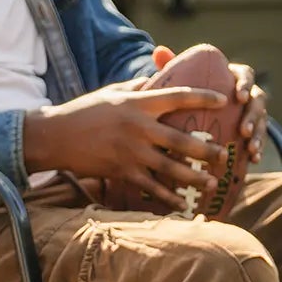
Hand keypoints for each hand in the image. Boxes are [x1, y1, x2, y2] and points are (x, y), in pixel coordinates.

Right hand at [23, 81, 232, 212]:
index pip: (178, 97)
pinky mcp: (121, 171)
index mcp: (138, 103)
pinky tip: (182, 204)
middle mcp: (138, 127)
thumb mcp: (113, 92)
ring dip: (193, 177)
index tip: (225, 100)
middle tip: (225, 155)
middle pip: (181, 140)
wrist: (56, 136)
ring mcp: (130, 152)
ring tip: (211, 183)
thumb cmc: (86, 111)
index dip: (204, 98)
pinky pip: (150, 187)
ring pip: (170, 167)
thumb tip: (162, 77)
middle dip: (206, 150)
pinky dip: (167, 198)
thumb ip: (140, 87)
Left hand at [149, 44, 267, 169]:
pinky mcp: (252, 131)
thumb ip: (173, 65)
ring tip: (250, 149)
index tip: (239, 97)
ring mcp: (252, 112)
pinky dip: (259, 148)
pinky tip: (253, 159)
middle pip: (259, 100)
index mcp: (233, 76)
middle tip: (243, 130)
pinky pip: (260, 139)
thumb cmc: (187, 91)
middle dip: (253, 115)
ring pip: (262, 121)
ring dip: (258, 134)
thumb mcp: (180, 80)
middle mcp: (247, 93)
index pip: (246, 74)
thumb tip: (158, 50)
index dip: (245, 84)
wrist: (195, 112)